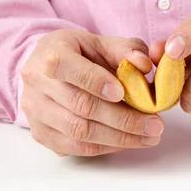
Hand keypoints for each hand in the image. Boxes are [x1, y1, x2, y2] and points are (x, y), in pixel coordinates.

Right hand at [20, 30, 164, 155]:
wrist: (51, 68)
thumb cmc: (82, 54)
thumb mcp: (104, 43)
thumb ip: (127, 50)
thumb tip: (144, 65)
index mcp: (50, 52)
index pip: (64, 66)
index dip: (94, 80)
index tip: (122, 93)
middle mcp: (37, 83)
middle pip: (80, 105)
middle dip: (123, 118)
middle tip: (155, 124)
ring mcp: (35, 111)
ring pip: (79, 131)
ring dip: (119, 138)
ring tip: (149, 137)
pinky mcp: (41, 134)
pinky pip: (75, 147)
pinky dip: (106, 147)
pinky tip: (128, 142)